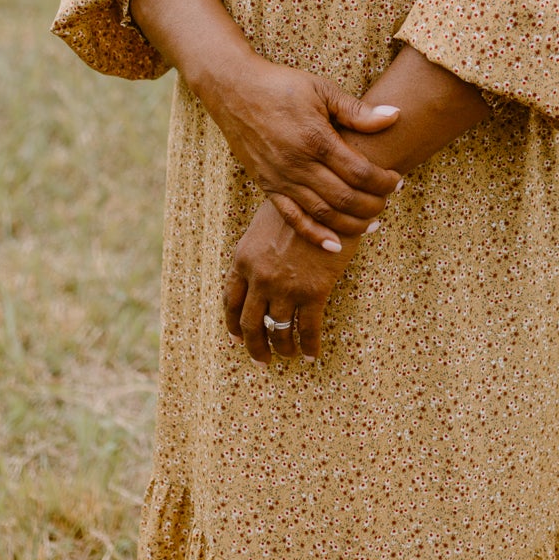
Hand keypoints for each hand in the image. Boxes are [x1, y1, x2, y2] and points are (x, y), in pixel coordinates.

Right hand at [200, 52, 401, 249]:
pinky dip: (315, 235)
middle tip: (388, 201)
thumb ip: (358, 110)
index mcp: (316, 138)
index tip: (397, 180)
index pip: (360, 172)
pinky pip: (293, 218)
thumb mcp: (322, 90)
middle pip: (345, 198)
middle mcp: (298, 164)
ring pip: (322, 213)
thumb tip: (395, 116)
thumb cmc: (282, 86)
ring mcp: (281, 178)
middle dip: (373, 205)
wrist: (234, 90)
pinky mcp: (267, 186)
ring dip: (351, 224)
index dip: (384, 181)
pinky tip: (335, 245)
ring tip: (371, 224)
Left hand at [223, 199, 360, 364]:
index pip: (230, 300)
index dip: (232, 323)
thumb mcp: (264, 224)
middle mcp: (259, 277)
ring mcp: (285, 287)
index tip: (236, 338)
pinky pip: (307, 330)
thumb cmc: (299, 206)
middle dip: (254, 345)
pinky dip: (308, 346)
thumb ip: (256, 251)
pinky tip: (311, 355)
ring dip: (282, 348)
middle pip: (249, 323)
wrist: (328, 200)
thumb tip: (256, 270)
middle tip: (261, 359)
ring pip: (277, 331)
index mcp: (243, 259)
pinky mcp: (313, 292)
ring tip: (288, 356)